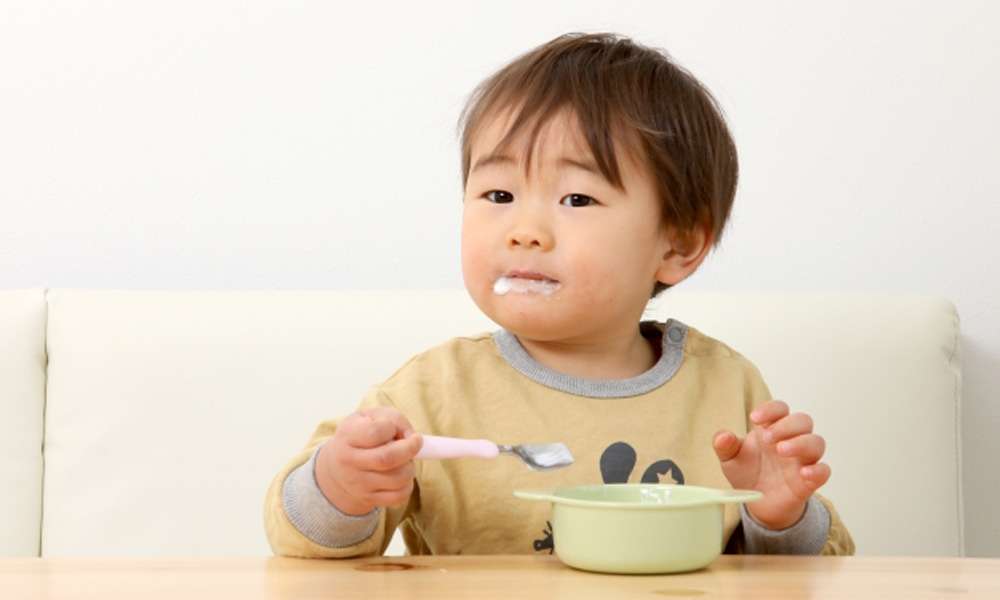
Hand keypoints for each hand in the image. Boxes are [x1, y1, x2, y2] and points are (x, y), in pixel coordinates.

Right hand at [314, 407, 422, 515]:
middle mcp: (349, 460)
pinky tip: (401, 475)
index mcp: (347, 435)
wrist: (338, 468)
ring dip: (410, 466)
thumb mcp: (370, 417)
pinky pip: (400, 496)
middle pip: (388, 458)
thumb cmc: (361, 436)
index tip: (394, 429)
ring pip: (398, 478)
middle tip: (415, 443)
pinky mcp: (369, 498)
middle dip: (410, 448)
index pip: (374, 432)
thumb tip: (411, 437)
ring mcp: (358, 483)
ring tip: (404, 460)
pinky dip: (408, 485)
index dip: (391, 427)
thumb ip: (394, 419)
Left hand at [712, 400, 829, 529]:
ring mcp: (802, 460)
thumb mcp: (730, 459)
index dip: (770, 409)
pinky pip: (824, 471)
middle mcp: (791, 440)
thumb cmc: (747, 474)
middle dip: (786, 425)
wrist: (758, 504)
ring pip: (817, 442)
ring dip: (801, 443)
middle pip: (803, 420)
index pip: (780, 408)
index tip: (754, 419)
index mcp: (772, 429)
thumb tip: (723, 436)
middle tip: (767, 438)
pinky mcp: (809, 481)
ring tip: (781, 450)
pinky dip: (818, 470)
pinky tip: (804, 473)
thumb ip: (724, 446)